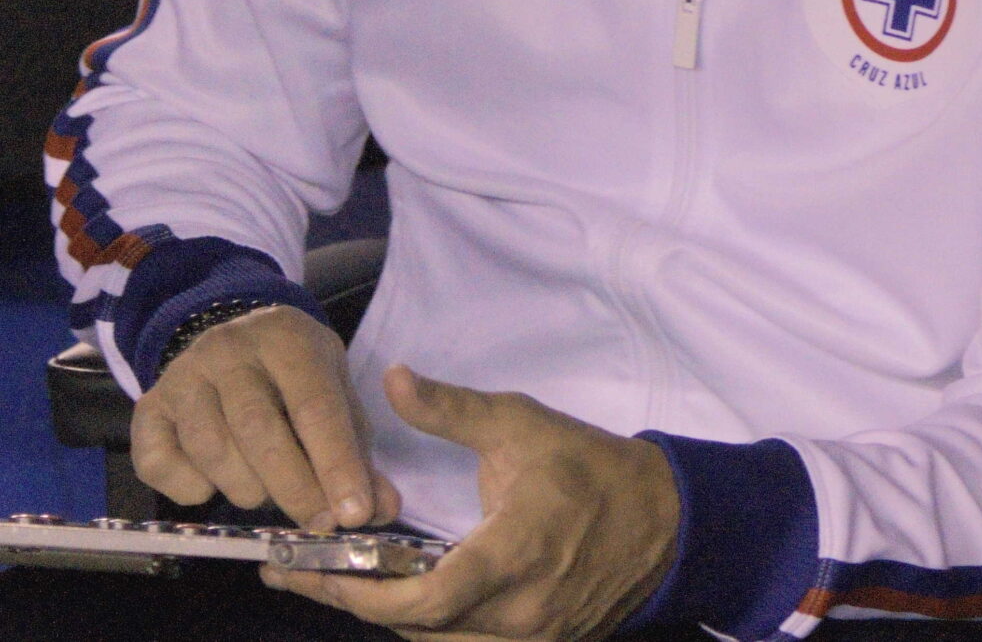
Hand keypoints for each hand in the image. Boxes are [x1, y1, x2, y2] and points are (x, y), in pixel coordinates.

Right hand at [132, 303, 399, 530]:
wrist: (233, 337)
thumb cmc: (296, 373)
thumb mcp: (336, 392)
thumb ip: (356, 450)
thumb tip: (379, 509)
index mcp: (288, 339)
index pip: (315, 407)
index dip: (336, 464)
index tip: (354, 513)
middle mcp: (229, 351)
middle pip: (259, 430)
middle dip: (294, 488)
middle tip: (318, 523)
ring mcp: (182, 376)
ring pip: (211, 449)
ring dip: (246, 488)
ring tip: (267, 493)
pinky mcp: (148, 406)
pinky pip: (159, 463)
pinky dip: (191, 487)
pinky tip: (215, 482)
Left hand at [265, 365, 679, 641]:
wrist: (666, 518)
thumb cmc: (591, 467)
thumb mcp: (522, 425)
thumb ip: (452, 410)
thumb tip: (393, 380)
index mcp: (511, 558)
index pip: (417, 601)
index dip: (355, 594)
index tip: (307, 568)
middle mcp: (516, 613)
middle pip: (412, 627)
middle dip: (352, 601)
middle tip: (300, 573)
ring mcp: (529, 640)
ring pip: (435, 641)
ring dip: (389, 614)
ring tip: (344, 582)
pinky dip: (428, 623)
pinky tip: (403, 595)